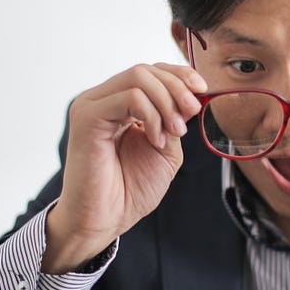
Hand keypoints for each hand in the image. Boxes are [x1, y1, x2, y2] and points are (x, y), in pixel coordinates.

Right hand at [43, 63, 205, 271]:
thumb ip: (174, 119)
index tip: (203, 90)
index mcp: (119, 105)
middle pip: (145, 70)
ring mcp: (92, 105)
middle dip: (177, 87)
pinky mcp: (87, 116)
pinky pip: (129, 98)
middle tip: (192, 112)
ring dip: (167, 102)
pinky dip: (152, 115)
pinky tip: (155, 139)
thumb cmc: (130, 190)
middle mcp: (102, 100)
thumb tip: (190, 95)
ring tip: (175, 132)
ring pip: (138, 77)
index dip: (179, 74)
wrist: (107, 219)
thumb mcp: (166, 148)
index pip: (150, 72)